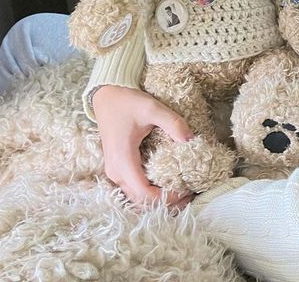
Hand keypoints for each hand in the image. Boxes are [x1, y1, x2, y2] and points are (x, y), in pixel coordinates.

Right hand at [92, 84, 193, 206]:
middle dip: (165, 203)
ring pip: (135, 198)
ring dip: (157, 200)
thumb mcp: (152, 108)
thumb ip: (173, 123)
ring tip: (180, 191)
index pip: (144, 194)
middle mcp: (116, 172)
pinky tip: (165, 184)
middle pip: (140, 202)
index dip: (166, 198)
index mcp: (123, 161)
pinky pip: (132, 189)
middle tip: (189, 194)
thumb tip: (192, 140)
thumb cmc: (127, 102)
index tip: (186, 190)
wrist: (106, 95)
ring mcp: (114, 171)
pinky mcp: (117, 168)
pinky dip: (149, 193)